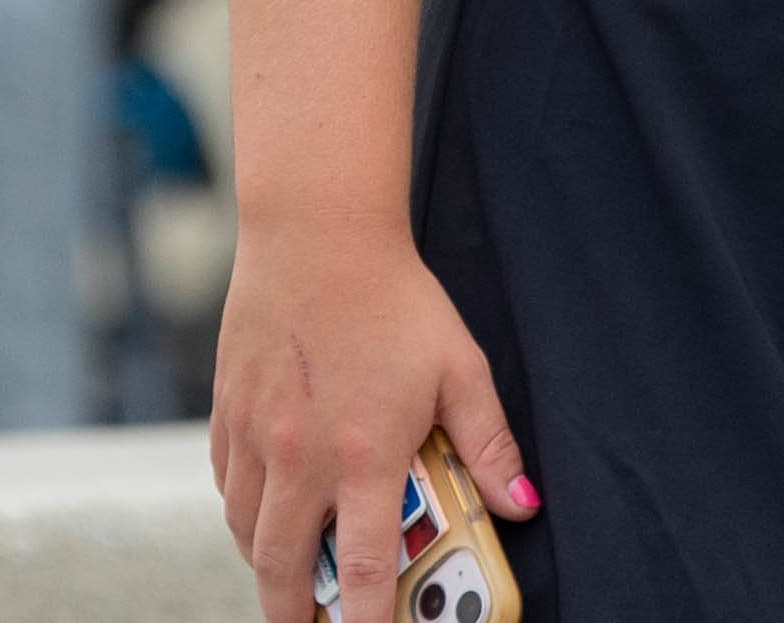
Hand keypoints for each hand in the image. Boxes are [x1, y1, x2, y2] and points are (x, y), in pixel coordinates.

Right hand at [211, 219, 538, 622]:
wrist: (319, 235)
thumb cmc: (395, 300)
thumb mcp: (459, 366)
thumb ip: (489, 443)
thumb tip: (522, 502)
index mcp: (364, 452)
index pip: (363, 569)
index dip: (367, 621)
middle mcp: (300, 458)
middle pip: (284, 573)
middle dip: (297, 615)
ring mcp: (255, 440)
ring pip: (248, 538)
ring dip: (269, 567)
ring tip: (294, 578)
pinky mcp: (226, 419)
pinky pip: (229, 492)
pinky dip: (246, 516)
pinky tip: (269, 512)